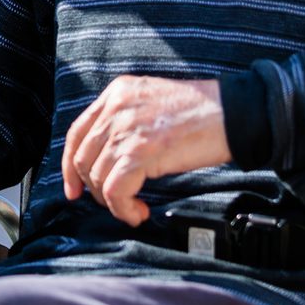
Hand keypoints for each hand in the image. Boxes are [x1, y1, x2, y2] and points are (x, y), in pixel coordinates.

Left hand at [61, 76, 229, 226]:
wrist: (233, 112)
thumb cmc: (203, 112)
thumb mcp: (153, 102)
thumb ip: (127, 120)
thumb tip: (110, 157)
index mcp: (117, 93)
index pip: (77, 132)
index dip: (70, 165)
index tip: (74, 187)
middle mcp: (116, 108)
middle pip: (82, 157)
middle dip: (92, 188)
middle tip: (111, 202)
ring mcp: (126, 129)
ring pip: (97, 177)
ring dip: (112, 202)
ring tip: (133, 207)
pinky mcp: (141, 152)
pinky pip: (115, 191)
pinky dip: (123, 209)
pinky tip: (138, 212)